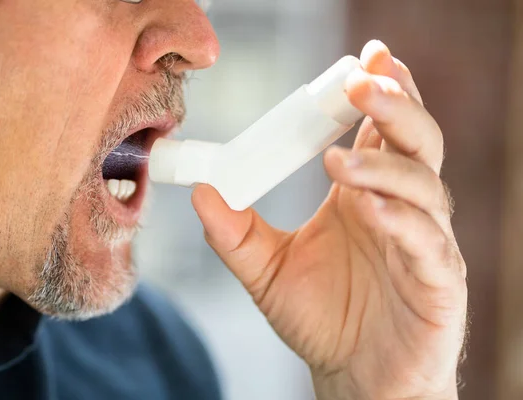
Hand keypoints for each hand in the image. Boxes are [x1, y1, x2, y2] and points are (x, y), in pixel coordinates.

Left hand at [191, 40, 466, 399]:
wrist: (353, 377)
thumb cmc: (322, 319)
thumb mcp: (267, 272)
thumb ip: (236, 233)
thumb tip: (201, 192)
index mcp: (364, 194)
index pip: (379, 130)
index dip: (376, 93)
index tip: (360, 61)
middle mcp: (400, 208)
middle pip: (414, 140)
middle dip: (394, 105)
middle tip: (362, 82)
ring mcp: (424, 242)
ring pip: (425, 184)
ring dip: (386, 165)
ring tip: (341, 162)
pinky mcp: (439, 281)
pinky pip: (429, 243)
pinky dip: (403, 221)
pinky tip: (370, 208)